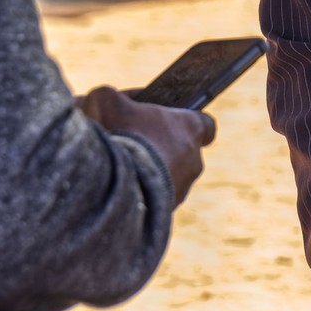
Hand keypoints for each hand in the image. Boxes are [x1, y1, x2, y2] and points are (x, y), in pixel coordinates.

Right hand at [78, 86, 215, 203]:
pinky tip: (117, 189)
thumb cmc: (119, 135)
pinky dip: (141, 194)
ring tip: (120, 169)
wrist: (115, 188)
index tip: (172, 121)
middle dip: (160, 148)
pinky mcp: (165, 212)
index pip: (206, 125)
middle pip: (182, 152)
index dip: (189, 121)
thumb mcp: (106, 100)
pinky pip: (154, 200)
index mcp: (189, 129)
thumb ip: (110, 97)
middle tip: (132, 144)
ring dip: (150, 173)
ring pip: (169, 178)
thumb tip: (105, 100)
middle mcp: (193, 161)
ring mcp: (181, 190)